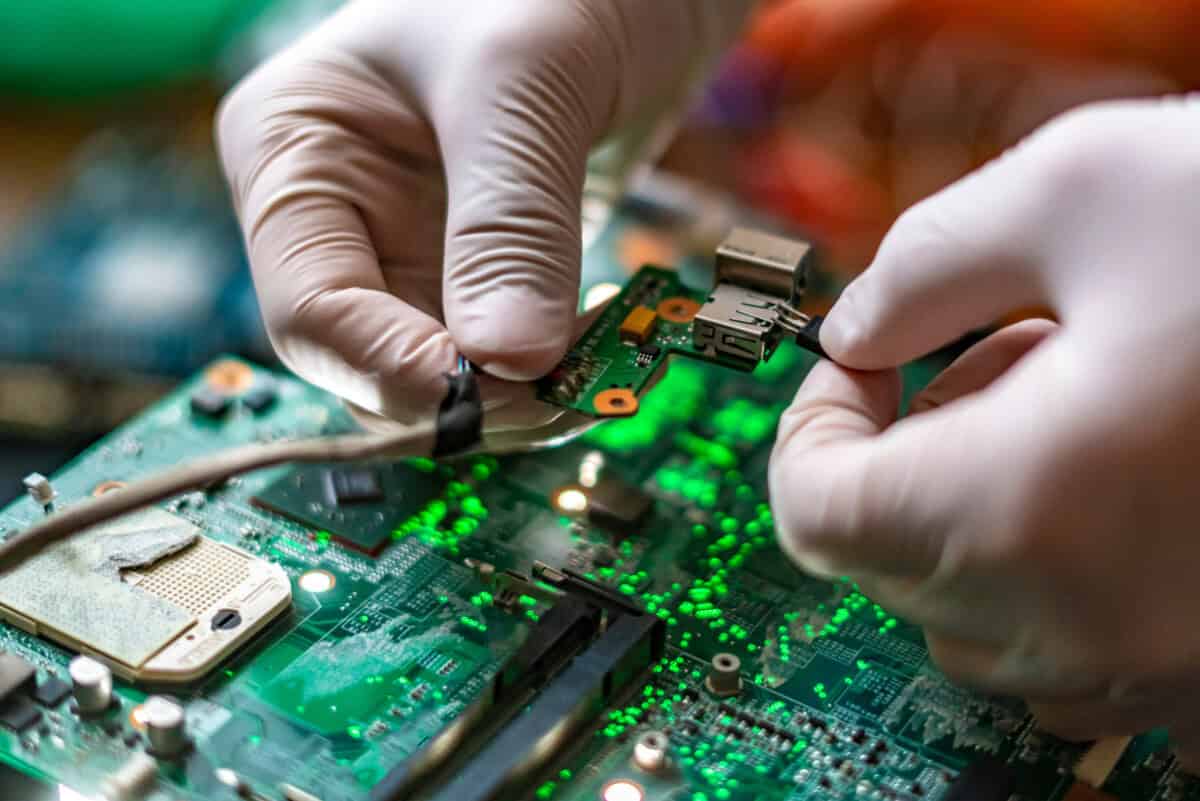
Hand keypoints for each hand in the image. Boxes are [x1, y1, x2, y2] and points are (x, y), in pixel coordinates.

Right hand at [217, 0, 749, 420]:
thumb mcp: (524, 81)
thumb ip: (511, 220)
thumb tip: (508, 363)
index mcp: (295, 151)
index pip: (311, 308)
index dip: (393, 370)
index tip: (485, 393)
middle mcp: (341, 211)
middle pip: (369, 357)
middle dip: (461, 391)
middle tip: (559, 393)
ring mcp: (411, 240)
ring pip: (438, 367)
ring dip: (513, 390)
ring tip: (594, 367)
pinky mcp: (481, 260)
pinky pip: (497, 345)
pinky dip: (547, 365)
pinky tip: (599, 347)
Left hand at [769, 97, 1199, 764]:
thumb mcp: (1080, 189)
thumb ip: (920, 265)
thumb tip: (853, 329)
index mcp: (1026, 510)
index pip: (816, 515)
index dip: (812, 424)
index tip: (860, 360)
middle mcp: (1088, 618)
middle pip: (889, 562)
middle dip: (900, 447)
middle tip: (986, 350)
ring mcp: (1160, 660)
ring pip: (974, 606)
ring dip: (973, 498)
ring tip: (1072, 389)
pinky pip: (1070, 639)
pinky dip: (1050, 552)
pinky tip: (1122, 458)